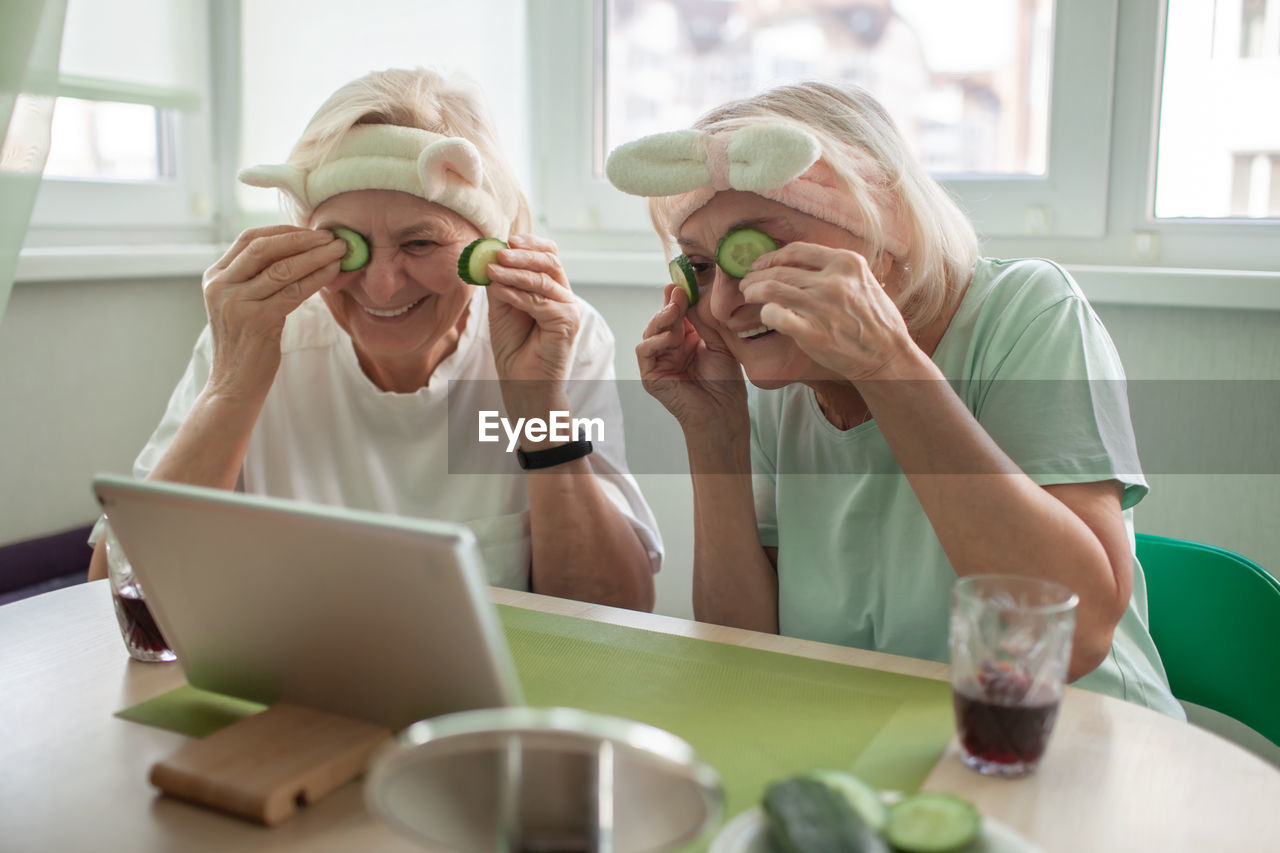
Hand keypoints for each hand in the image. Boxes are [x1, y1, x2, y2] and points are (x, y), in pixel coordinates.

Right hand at [202, 226, 345, 398]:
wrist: (234, 384)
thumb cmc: (246, 344)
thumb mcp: (242, 304)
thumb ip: (257, 279)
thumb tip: (298, 251)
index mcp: (215, 277)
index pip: (249, 239)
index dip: (283, 231)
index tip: (311, 230)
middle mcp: (221, 286)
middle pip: (264, 248)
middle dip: (301, 239)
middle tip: (330, 236)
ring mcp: (236, 303)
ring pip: (282, 269)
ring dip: (315, 256)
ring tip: (339, 251)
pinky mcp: (257, 321)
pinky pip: (293, 292)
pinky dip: (315, 279)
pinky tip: (332, 272)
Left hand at [484, 234, 580, 410]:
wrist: (522, 383)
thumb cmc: (514, 348)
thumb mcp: (503, 306)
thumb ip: (501, 282)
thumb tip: (489, 254)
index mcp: (552, 290)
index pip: (549, 256)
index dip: (530, 244)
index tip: (508, 239)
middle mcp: (564, 297)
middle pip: (550, 261)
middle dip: (522, 254)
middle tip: (499, 252)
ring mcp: (569, 309)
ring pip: (543, 279)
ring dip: (514, 272)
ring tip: (491, 270)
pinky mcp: (567, 322)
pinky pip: (539, 301)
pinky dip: (516, 293)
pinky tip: (498, 290)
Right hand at [635, 284, 747, 429]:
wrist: (724, 412)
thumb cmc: (725, 382)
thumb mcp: (718, 342)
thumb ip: (702, 321)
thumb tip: (688, 295)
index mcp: (687, 339)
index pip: (677, 313)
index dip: (678, 298)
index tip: (684, 283)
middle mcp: (670, 348)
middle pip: (662, 319)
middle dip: (670, 305)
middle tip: (680, 293)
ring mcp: (658, 361)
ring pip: (650, 331)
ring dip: (662, 319)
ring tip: (676, 312)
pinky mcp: (650, 375)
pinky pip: (644, 351)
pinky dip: (655, 340)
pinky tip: (671, 337)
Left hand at [740, 242, 916, 380]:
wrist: (888, 356)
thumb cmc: (876, 320)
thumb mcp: (863, 281)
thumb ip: (836, 271)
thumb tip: (799, 265)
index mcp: (846, 263)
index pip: (797, 250)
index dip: (773, 256)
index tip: (762, 264)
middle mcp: (833, 280)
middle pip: (780, 269)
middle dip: (757, 274)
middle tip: (748, 282)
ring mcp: (822, 306)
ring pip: (772, 288)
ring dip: (754, 290)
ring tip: (748, 295)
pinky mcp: (813, 332)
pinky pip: (776, 315)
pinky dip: (766, 312)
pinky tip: (766, 315)